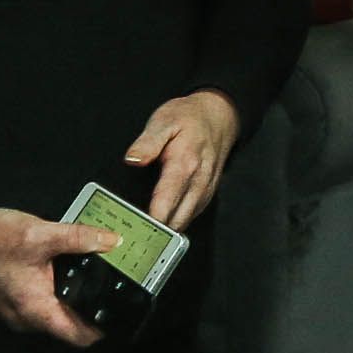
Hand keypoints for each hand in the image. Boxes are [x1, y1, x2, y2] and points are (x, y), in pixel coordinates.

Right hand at [0, 206, 117, 346]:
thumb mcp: (39, 235)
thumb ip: (77, 238)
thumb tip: (112, 241)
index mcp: (36, 311)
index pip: (79, 337)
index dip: (104, 329)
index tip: (124, 313)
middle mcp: (28, 318)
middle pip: (71, 324)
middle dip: (94, 308)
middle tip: (118, 287)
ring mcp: (20, 310)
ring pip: (58, 312)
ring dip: (77, 298)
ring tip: (99, 274)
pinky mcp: (16, 298)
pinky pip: (45, 302)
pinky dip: (60, 290)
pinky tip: (72, 268)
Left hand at [124, 89, 241, 229]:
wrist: (219, 115)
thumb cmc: (189, 118)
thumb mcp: (163, 121)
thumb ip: (147, 143)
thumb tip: (132, 160)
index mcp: (184, 165)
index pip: (166, 204)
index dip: (150, 222)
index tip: (134, 231)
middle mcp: (198, 182)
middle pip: (177, 220)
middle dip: (157, 232)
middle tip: (134, 237)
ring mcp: (206, 189)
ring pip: (186, 221)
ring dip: (167, 230)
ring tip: (145, 236)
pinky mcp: (208, 192)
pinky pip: (193, 215)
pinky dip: (178, 222)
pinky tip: (163, 224)